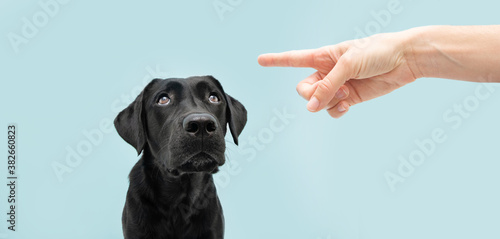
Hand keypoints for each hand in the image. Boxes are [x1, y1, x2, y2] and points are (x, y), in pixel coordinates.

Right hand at [258, 31, 418, 117]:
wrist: (404, 60)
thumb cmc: (377, 51)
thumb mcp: (348, 64)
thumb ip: (327, 85)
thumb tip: (310, 107)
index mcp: (323, 56)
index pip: (294, 58)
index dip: (276, 60)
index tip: (260, 59)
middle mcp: (327, 72)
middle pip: (304, 89)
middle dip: (312, 95)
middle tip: (328, 92)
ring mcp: (338, 86)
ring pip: (318, 103)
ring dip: (328, 102)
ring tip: (346, 93)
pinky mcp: (350, 98)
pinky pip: (332, 110)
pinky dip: (337, 110)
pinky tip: (348, 103)